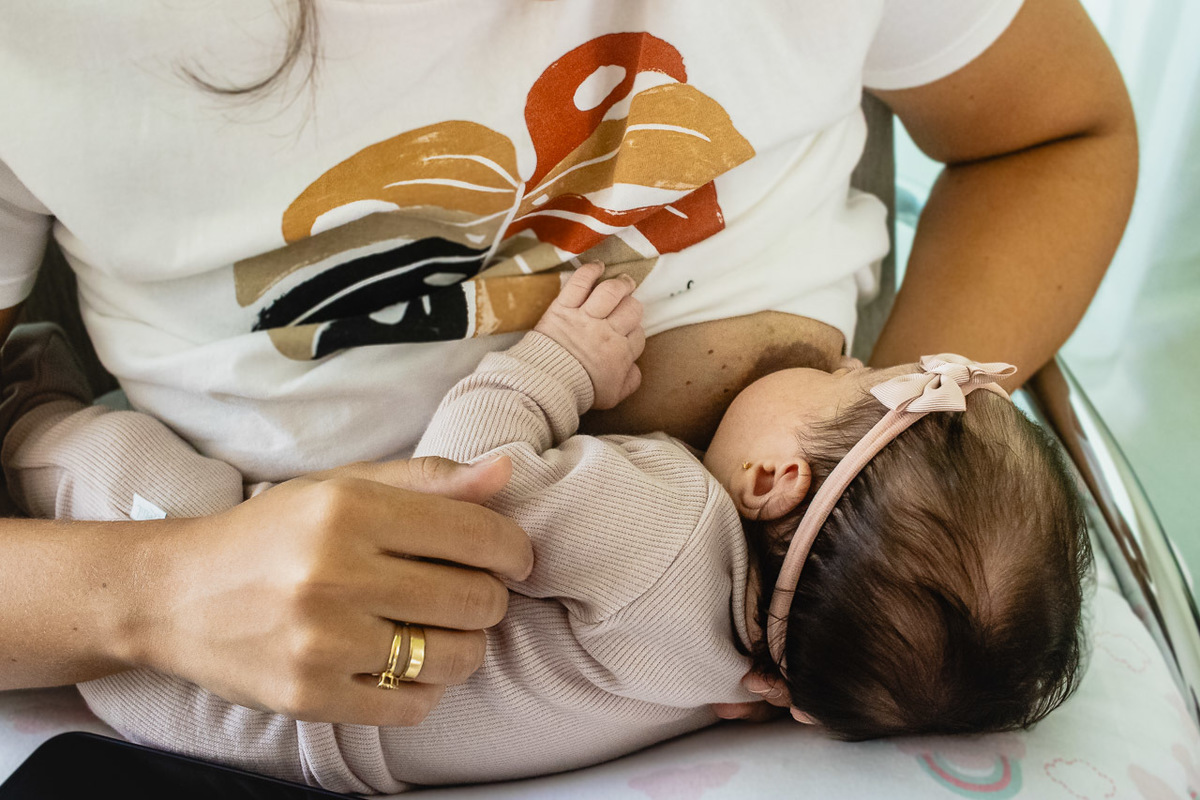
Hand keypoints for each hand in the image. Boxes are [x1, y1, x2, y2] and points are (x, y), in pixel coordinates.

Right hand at [136, 455, 531, 725]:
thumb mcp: (342, 487)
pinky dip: (426, 690)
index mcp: (350, 510)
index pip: (477, 535)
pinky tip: (406, 664)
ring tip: (442, 631)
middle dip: (491, 598)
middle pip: (475, 600)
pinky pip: (413, 707)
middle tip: (474, 594)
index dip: (513, 550)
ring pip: (454, 658)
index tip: (513, 558)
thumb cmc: (271, 534)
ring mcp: (322, 642)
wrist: (174, 594)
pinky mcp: (310, 696)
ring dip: (466, 647)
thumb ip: (427, 480)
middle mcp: (335, 574)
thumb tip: (504, 474)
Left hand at [534, 262, 644, 409]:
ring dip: (621, 284)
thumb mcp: (613, 395)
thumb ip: (630, 381)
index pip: (638, 333)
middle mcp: (607, 332)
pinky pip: (580, 283)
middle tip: (629, 302)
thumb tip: (635, 367)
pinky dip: (590, 271)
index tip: (626, 331)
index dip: (634, 330)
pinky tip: (598, 266)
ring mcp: (585, 317)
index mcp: (621, 353)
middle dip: (632, 305)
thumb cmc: (579, 391)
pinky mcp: (563, 308)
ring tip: (624, 282)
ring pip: (611, 292)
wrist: (546, 386)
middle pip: (631, 309)